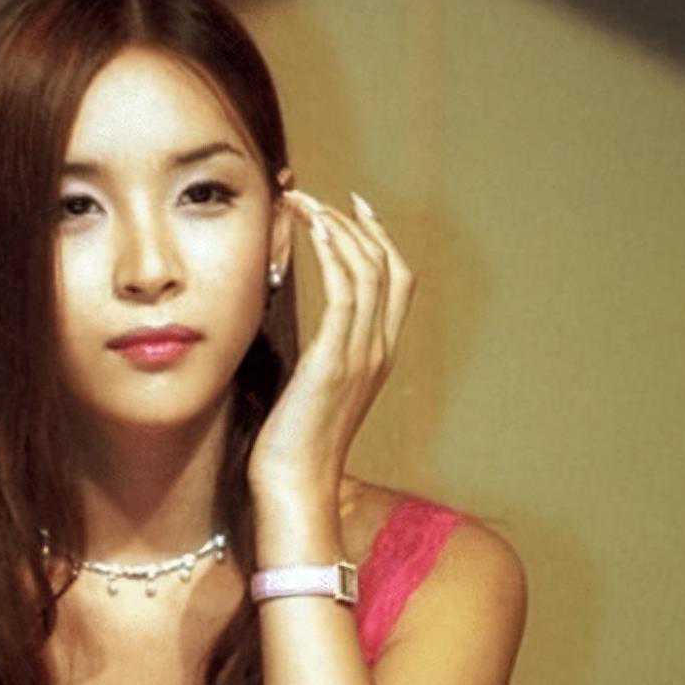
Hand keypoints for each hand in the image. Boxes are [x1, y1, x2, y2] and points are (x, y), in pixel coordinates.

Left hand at [246, 186, 415, 508]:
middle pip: (390, 266)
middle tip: (323, 197)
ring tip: (305, 203)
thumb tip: (291, 329)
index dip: (377, 240)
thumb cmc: (290, 447)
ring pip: (369, 270)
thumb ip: (313, 357)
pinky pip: (346, 291)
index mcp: (375, 357)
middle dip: (358, 224)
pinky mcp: (336, 360)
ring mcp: (362, 355)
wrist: (293, 487)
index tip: (349, 211)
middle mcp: (378, 350)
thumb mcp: (308, 391)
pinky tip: (312, 230)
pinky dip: (333, 253)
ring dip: (338, 228)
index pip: (394, 282)